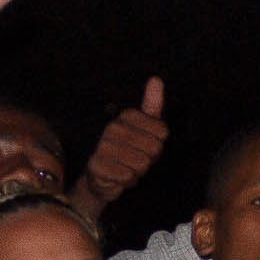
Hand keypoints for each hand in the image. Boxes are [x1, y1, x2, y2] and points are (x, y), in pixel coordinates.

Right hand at [70, 77, 167, 218]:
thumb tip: (156, 79)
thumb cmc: (128, 152)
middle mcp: (112, 127)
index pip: (162, 131)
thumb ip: (152, 105)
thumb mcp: (144, 129)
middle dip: (149, 160)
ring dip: (138, 172)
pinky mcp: (96, 165)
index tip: (145, 146)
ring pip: (141, 163)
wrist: (101, 177)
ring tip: (127, 167)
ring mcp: (102, 145)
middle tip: (136, 160)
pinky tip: (118, 177)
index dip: (159, 144)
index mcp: (126, 116)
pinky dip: (127, 181)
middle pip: (154, 148)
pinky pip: (127, 175)